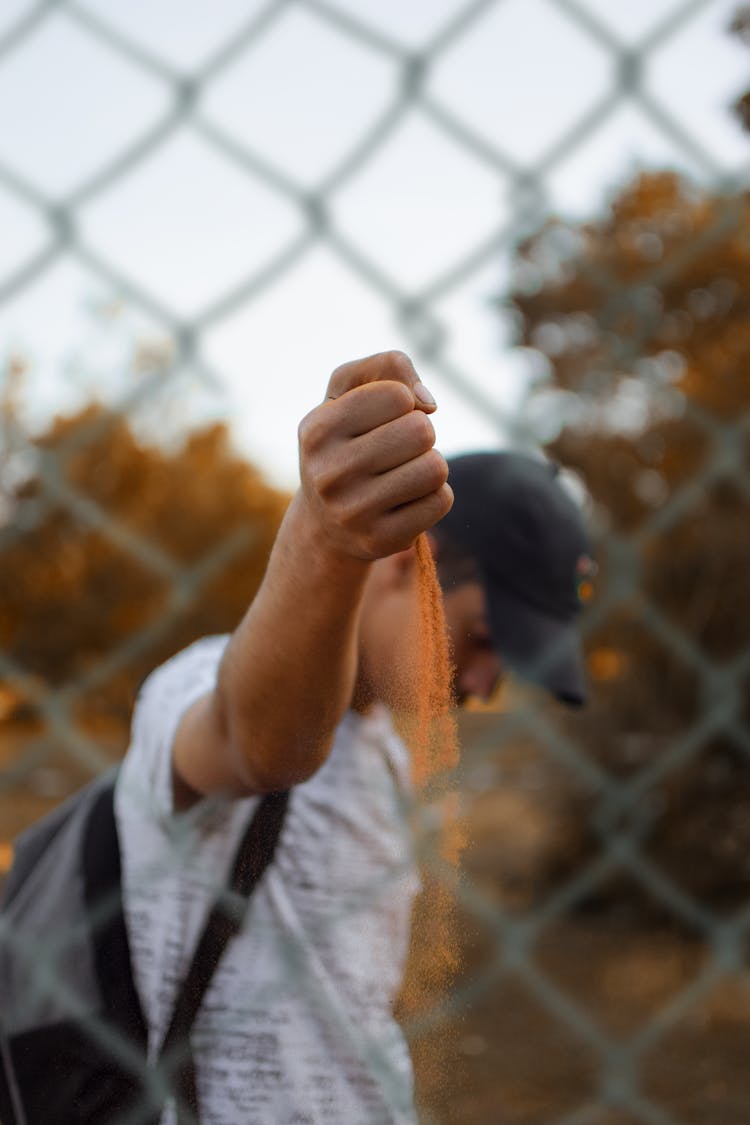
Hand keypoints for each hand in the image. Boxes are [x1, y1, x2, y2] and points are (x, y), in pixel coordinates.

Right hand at [298, 351, 452, 560]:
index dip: (403, 401)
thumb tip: (427, 404)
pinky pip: (440, 501)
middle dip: (420, 434)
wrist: (324, 523)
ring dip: (430, 465)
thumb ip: (387, 367)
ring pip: (435, 468)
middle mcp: (329, 473)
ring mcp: (353, 512)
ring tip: (404, 473)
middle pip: (421, 431)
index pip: (397, 395)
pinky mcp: (380, 540)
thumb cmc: (345, 443)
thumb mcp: (349, 393)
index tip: (384, 419)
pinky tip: (407, 501)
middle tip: (399, 449)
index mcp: (317, 430)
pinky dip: (433, 495)